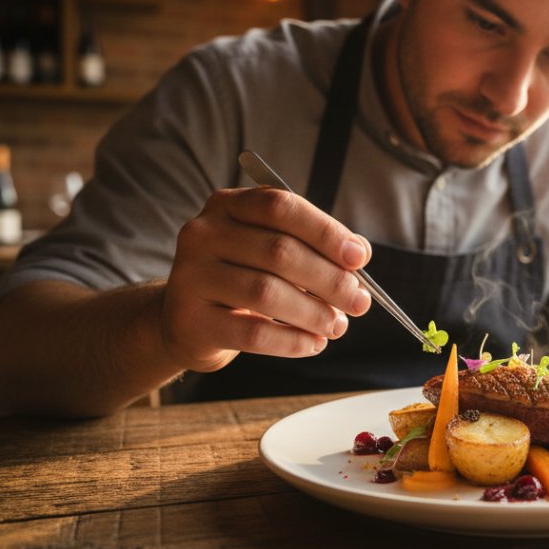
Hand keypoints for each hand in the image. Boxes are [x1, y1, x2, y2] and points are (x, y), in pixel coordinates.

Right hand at [159, 187, 372, 371]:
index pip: (281, 207)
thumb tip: (359, 253)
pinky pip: (252, 332)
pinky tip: (313, 344)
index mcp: (228, 205)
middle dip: (329, 279)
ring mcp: (190, 277)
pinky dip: (292, 341)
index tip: (359, 258)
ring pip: (266, 292)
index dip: (325, 231)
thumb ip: (313, 245)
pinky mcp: (190, 321)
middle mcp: (203, 234)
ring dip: (313, 312)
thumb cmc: (242, 278)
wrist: (188, 321)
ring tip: (338, 325)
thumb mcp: (272, 251)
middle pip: (278, 251)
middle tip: (359, 301)